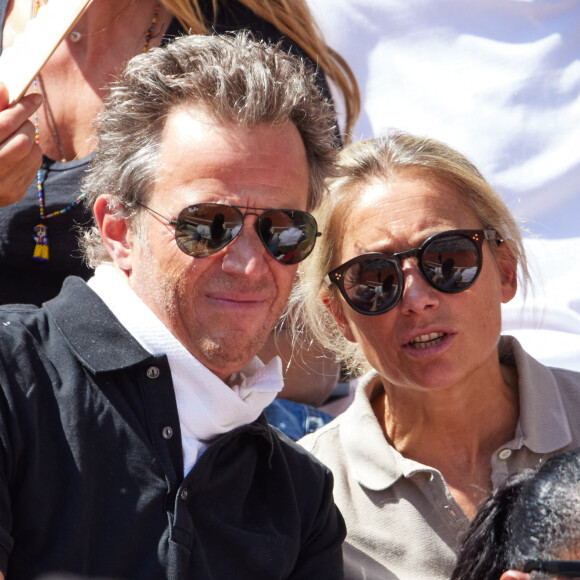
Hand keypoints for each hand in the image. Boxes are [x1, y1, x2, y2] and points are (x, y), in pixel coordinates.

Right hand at [0, 82, 42, 206]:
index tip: (36, 97)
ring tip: (15, 136)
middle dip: (26, 125)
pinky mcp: (14, 194)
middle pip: (24, 140)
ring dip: (29, 140)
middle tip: (21, 118)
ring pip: (33, 154)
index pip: (4, 124)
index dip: (22, 108)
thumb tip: (5, 88)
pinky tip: (15, 154)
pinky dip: (29, 155)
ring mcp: (2, 186)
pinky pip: (33, 168)